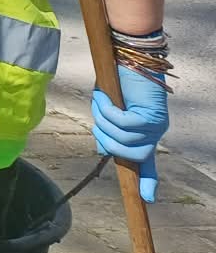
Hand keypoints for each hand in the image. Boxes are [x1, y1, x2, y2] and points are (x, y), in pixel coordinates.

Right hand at [93, 65, 168, 201]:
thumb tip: (105, 152)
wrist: (128, 54)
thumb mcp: (107, 109)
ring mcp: (155, 125)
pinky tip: (106, 97)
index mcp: (145, 131)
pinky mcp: (151, 116)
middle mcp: (154, 132)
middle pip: (128, 154)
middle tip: (98, 118)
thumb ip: (108, 130)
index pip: (147, 161)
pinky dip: (108, 111)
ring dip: (105, 122)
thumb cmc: (116, 77)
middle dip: (106, 140)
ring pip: (124, 141)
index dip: (147, 180)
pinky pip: (124, 125)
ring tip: (102, 102)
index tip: (148, 198)